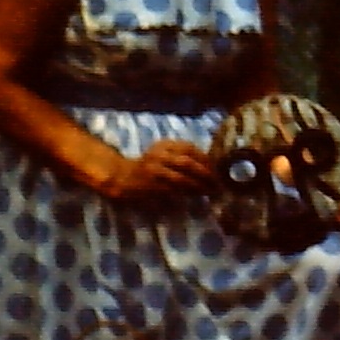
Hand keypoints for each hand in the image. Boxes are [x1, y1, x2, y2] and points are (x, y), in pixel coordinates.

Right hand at [94, 138, 218, 201]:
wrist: (122, 177)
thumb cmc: (149, 167)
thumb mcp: (164, 154)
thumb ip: (182, 155)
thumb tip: (211, 165)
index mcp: (164, 144)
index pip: (190, 148)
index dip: (206, 159)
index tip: (217, 169)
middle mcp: (158, 154)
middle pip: (187, 163)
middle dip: (205, 174)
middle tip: (217, 182)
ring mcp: (153, 170)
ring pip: (181, 178)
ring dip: (198, 186)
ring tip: (209, 191)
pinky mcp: (150, 186)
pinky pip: (172, 190)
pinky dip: (186, 193)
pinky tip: (195, 195)